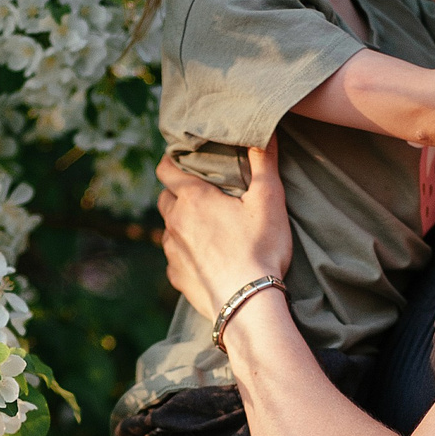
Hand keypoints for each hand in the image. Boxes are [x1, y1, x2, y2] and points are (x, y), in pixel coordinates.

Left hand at [156, 142, 292, 321]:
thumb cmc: (260, 249)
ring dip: (180, 223)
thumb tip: (264, 131)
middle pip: (165, 197)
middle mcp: (174, 222)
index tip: (182, 158)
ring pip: (168, 228)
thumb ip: (264, 162)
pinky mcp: (177, 276)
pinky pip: (174, 257)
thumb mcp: (269, 200)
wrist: (248, 304)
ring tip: (203, 225)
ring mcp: (172, 251)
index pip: (165, 168)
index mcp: (192, 198)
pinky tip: (203, 256)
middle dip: (177, 191)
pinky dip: (184, 252)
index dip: (171, 160)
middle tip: (200, 192)